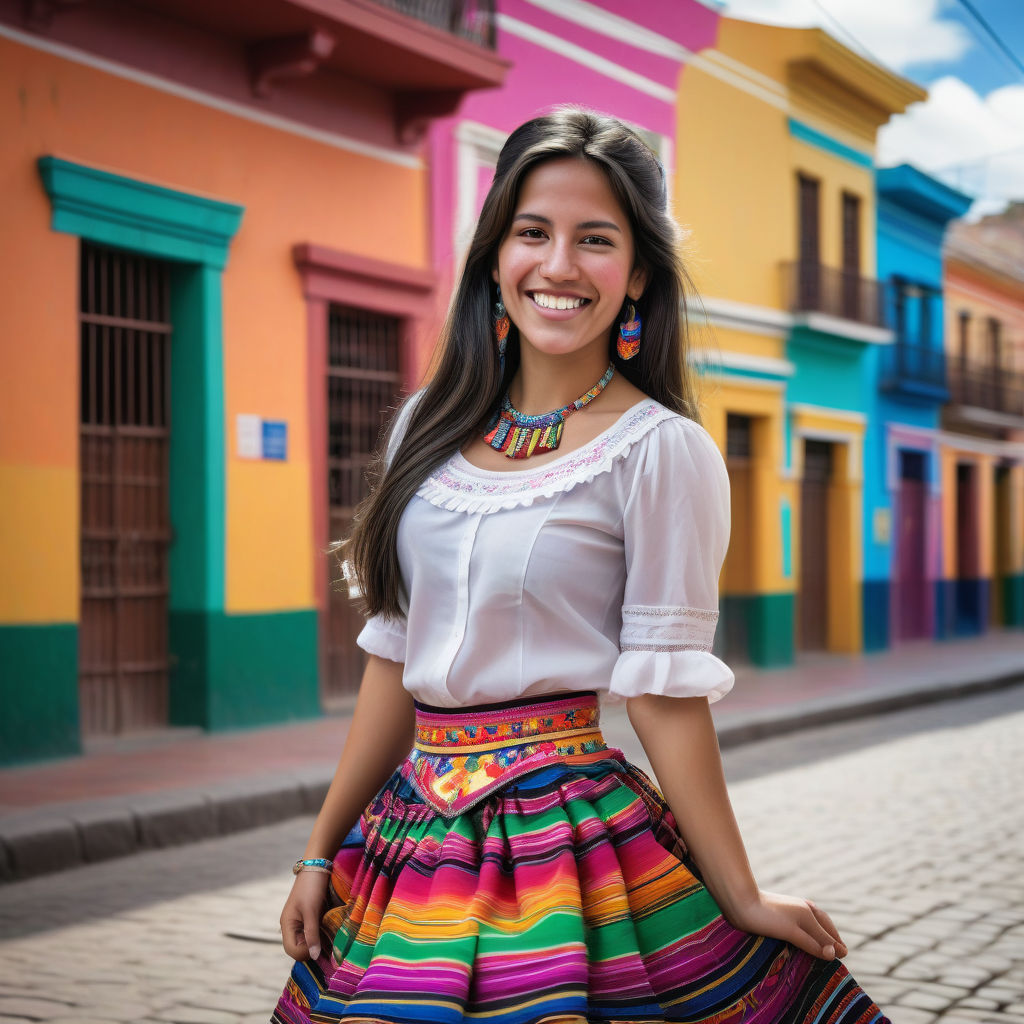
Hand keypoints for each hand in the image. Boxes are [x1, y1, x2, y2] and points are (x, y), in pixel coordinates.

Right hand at [280, 870, 330, 961]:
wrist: (317, 867)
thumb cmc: (311, 887)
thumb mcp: (311, 911)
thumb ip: (312, 934)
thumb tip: (314, 956)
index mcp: (287, 925)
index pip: (292, 950)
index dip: (305, 952)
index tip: (320, 945)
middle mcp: (292, 927)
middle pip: (299, 949)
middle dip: (312, 949)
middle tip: (328, 943)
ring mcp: (301, 923)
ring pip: (308, 942)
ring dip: (319, 943)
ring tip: (332, 940)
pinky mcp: (310, 918)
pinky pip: (314, 934)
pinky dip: (322, 936)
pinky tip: (331, 934)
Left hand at [726, 890, 847, 960]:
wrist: (739, 901)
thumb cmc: (766, 916)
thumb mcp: (792, 931)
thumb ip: (813, 942)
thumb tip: (836, 954)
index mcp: (809, 912)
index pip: (830, 933)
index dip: (836, 946)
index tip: (843, 957)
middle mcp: (804, 909)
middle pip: (824, 927)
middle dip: (831, 940)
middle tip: (838, 955)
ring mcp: (792, 910)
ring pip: (812, 925)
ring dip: (818, 937)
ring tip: (822, 951)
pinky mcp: (781, 914)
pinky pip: (800, 926)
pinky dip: (806, 935)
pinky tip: (802, 941)